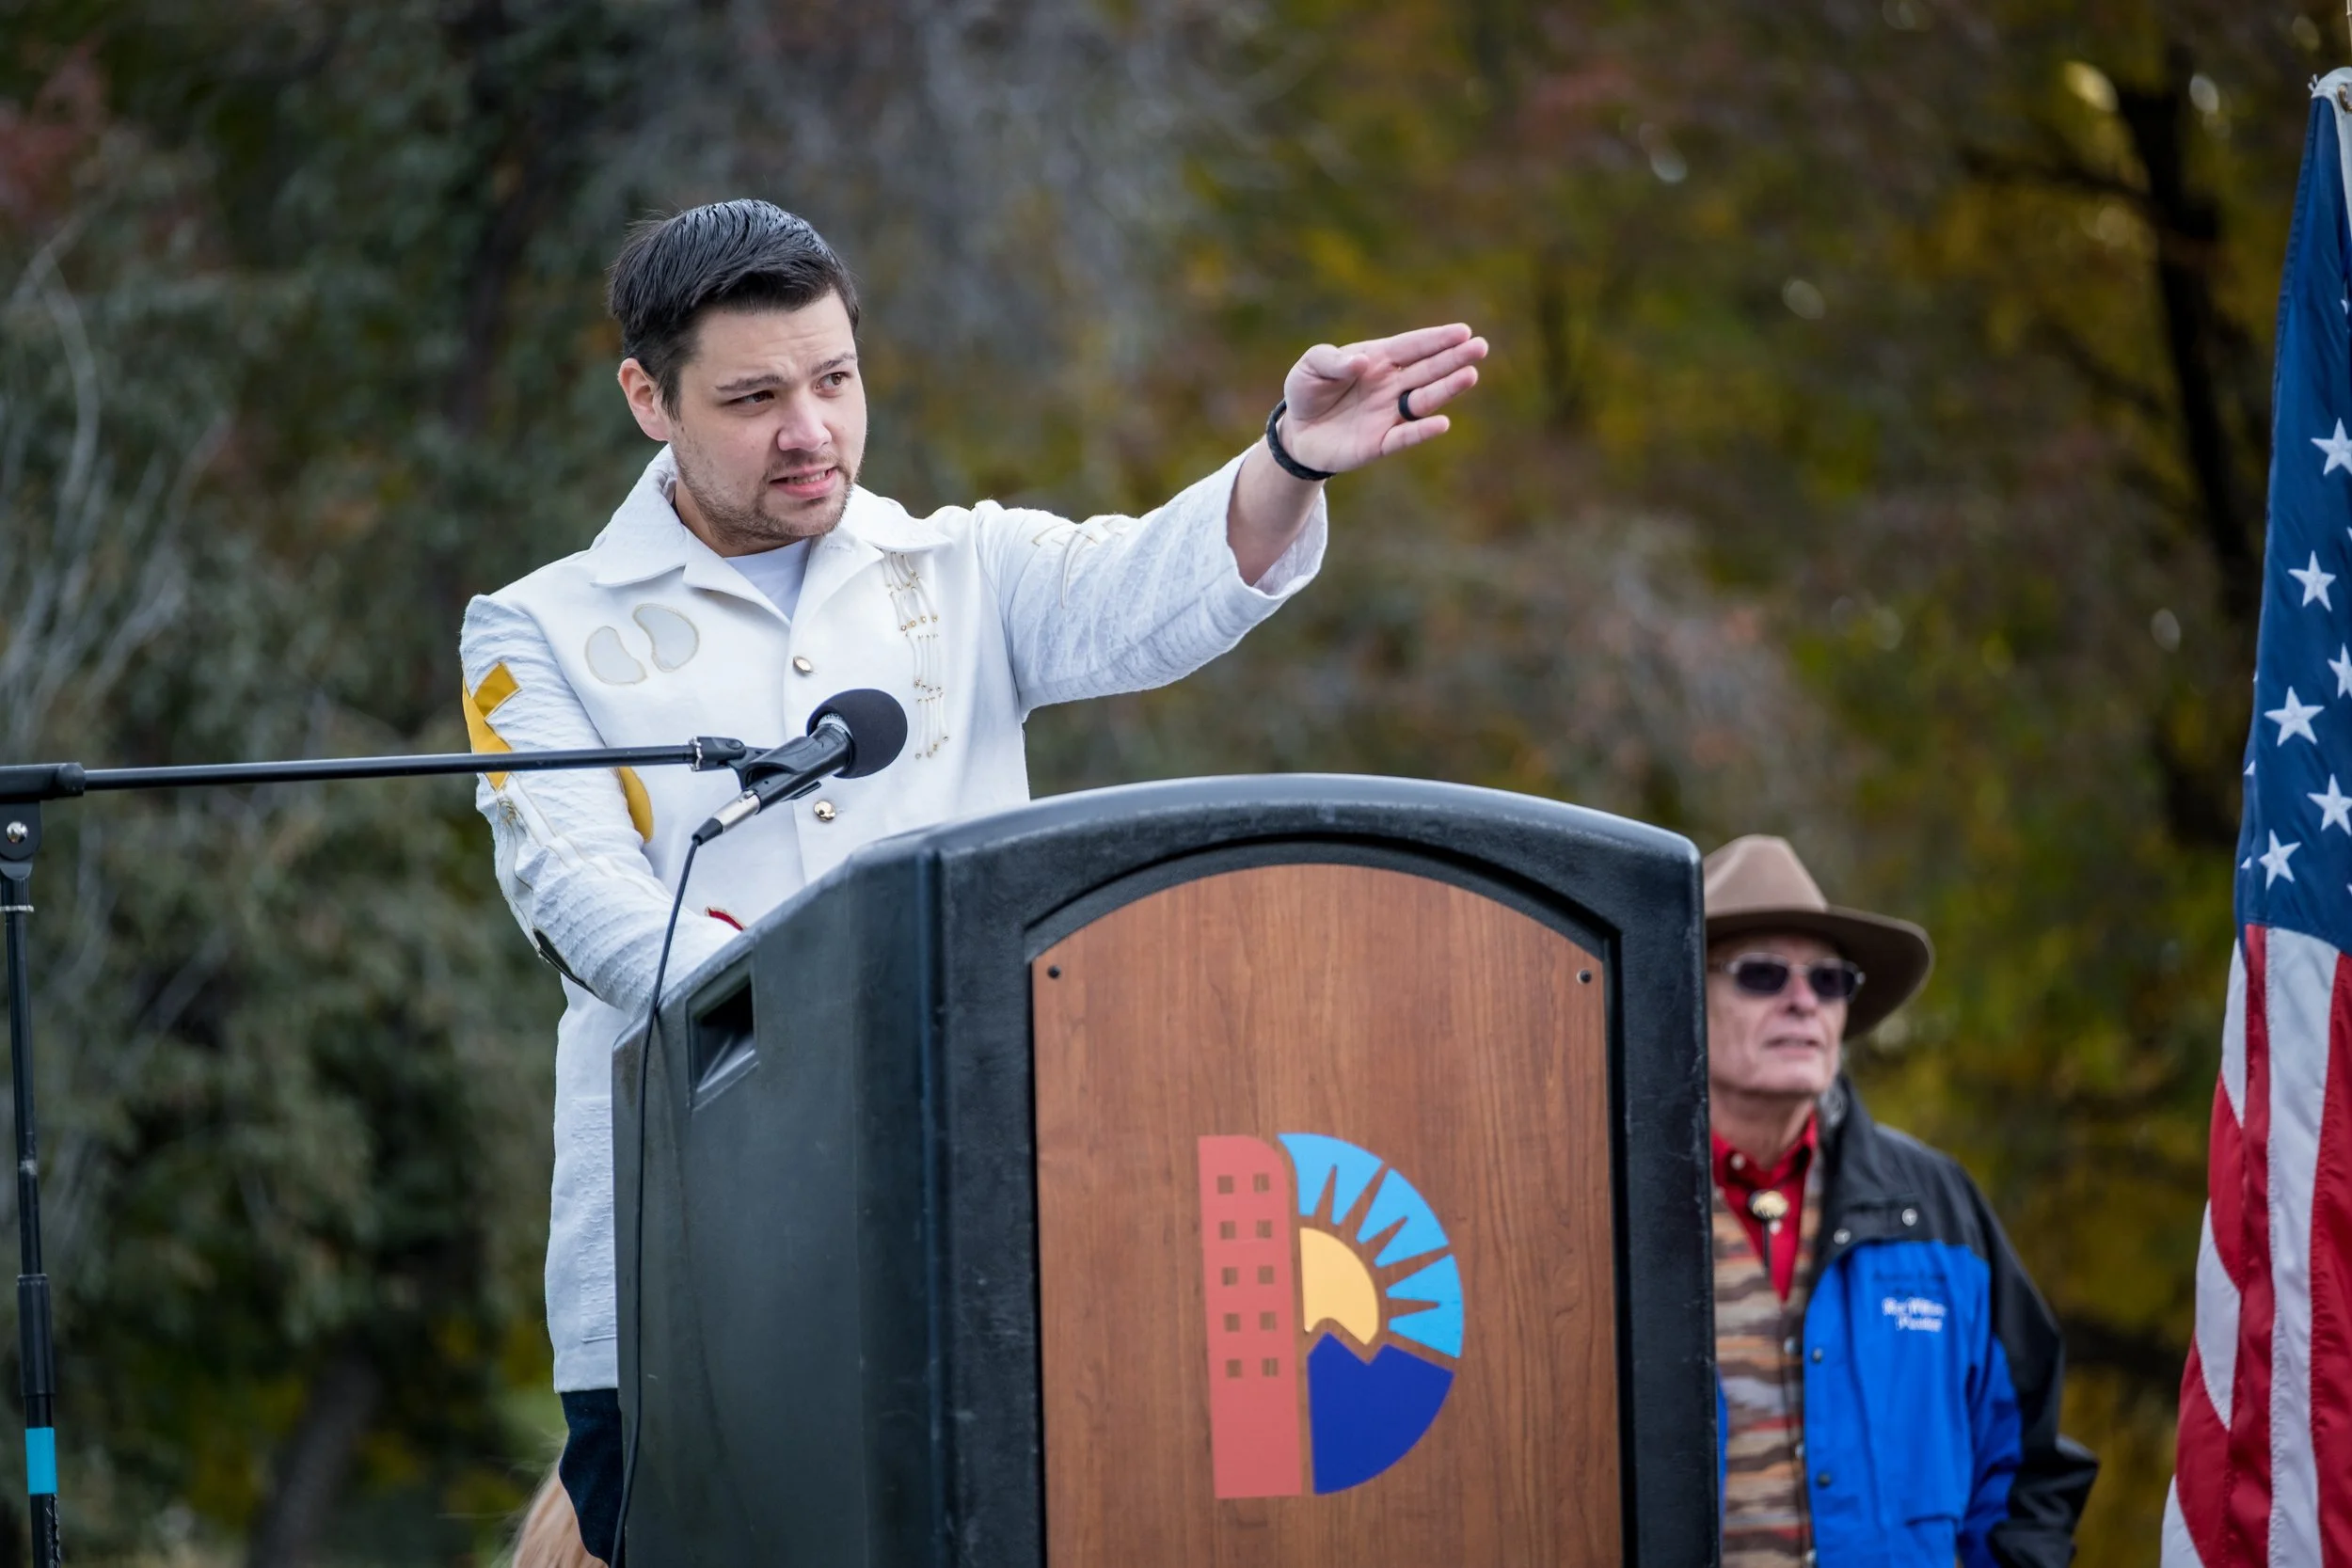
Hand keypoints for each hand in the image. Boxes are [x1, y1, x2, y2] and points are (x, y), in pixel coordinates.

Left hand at [1274, 323, 1488, 475]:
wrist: (1297, 432)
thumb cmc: (1308, 391)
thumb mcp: (1309, 367)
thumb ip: (1331, 360)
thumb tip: (1362, 362)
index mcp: (1378, 359)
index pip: (1411, 346)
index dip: (1436, 339)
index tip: (1462, 332)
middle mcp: (1390, 385)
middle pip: (1427, 369)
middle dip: (1453, 358)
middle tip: (1480, 347)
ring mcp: (1388, 414)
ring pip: (1423, 400)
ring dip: (1446, 388)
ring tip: (1470, 375)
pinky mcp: (1380, 442)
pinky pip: (1405, 436)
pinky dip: (1421, 431)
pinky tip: (1442, 423)